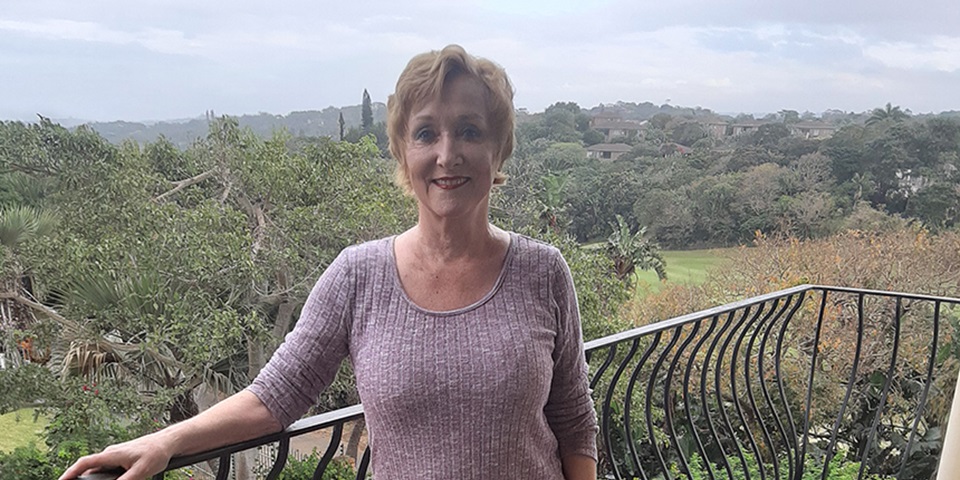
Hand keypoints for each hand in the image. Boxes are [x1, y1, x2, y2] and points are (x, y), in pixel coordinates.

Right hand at [58, 433, 174, 479]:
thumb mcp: (141, 470)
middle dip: (80, 479)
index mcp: (112, 454)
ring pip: (99, 471)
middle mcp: (110, 454)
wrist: (168, 442)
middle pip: (90, 470)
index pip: (84, 463)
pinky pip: (107, 471)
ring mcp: (115, 457)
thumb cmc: (156, 452)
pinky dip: (105, 478)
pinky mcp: (121, 460)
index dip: (70, 473)